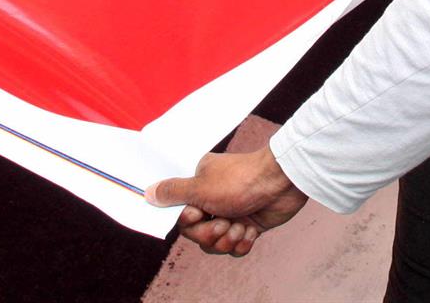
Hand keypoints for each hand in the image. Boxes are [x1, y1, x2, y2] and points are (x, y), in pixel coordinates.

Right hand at [146, 147, 308, 256]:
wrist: (281, 184)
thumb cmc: (240, 181)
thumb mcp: (200, 187)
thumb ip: (172, 192)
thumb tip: (148, 193)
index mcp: (199, 185)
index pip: (182, 217)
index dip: (190, 223)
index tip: (198, 214)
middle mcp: (213, 199)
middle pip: (198, 235)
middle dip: (211, 234)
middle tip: (224, 222)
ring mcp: (232, 213)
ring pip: (217, 244)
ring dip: (228, 239)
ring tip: (240, 225)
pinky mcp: (248, 225)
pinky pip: (236, 248)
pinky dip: (243, 243)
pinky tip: (251, 230)